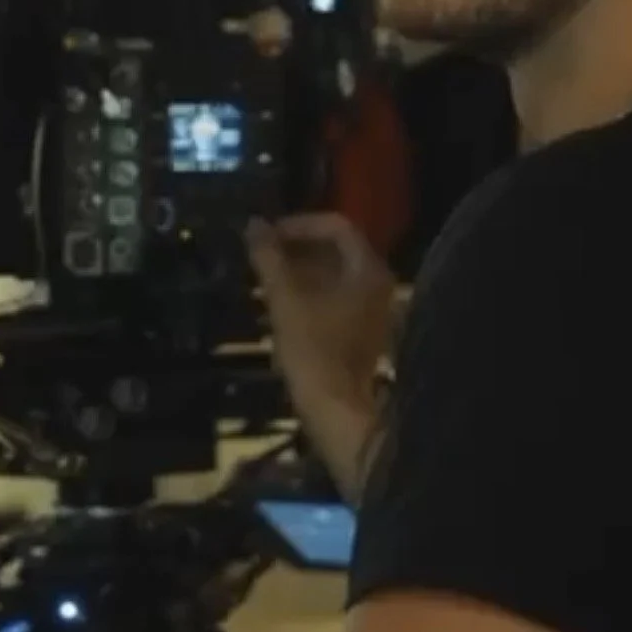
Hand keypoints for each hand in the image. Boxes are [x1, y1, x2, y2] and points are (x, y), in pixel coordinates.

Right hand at [245, 212, 397, 410]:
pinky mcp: (362, 328)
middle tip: (261, 254)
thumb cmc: (311, 349)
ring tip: (264, 276)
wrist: (334, 407)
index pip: (335, 226)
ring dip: (300, 269)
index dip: (297, 225)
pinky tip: (280, 300)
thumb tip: (253, 223)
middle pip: (336, 249)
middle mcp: (378, 283)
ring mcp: (373, 308)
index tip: (265, 236)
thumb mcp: (284, 298)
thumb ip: (268, 256)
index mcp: (367, 270)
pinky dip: (309, 291)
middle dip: (296, 247)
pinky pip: (336, 295)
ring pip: (334, 273)